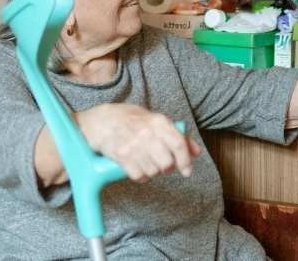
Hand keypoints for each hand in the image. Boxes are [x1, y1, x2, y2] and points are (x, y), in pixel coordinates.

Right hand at [76, 104, 200, 181]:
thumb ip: (177, 135)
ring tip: (146, 161)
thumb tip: (196, 151)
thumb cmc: (131, 120)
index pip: (179, 144)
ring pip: (153, 171)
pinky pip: (139, 176)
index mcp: (158, 122)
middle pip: (167, 163)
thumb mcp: (155, 121)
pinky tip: (137, 166)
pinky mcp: (120, 156)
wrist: (101, 121)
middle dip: (167, 168)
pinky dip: (140, 175)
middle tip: (162, 164)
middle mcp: (147, 133)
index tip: (187, 171)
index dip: (186, 161)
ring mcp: (133, 145)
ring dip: (152, 171)